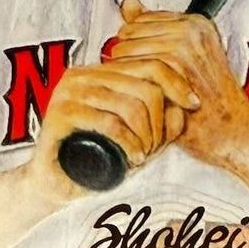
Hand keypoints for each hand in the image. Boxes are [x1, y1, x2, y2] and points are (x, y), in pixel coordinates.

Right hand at [29, 45, 198, 199]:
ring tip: (144, 156)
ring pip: (129, 104)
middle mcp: (83, 75)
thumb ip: (163, 122)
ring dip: (146, 135)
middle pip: (144, 84)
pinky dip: (129, 142)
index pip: (150, 62)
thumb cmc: (97, 160)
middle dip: (159, 120)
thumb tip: (184, 107)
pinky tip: (135, 158)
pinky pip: (109, 122)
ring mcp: (68, 92)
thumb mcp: (139, 137)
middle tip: (155, 148)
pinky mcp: (59, 114)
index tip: (194, 104)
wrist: (54, 185)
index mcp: (100, 71)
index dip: (177, 82)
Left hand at [103, 0, 248, 174]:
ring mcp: (187, 42)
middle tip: (140, 82)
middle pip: (130, 32)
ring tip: (141, 90)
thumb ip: (152, 30)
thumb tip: (127, 3)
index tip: (141, 67)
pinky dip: (134, 81)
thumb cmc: (208, 104)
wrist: (233, 131)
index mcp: (194, 23)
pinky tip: (146, 96)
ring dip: (127, 72)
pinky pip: (137, 63)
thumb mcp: (181, 62)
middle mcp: (191, 27)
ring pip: (129, 47)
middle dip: (127, 58)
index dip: (133, 48)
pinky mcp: (180, 60)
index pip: (138, 21)